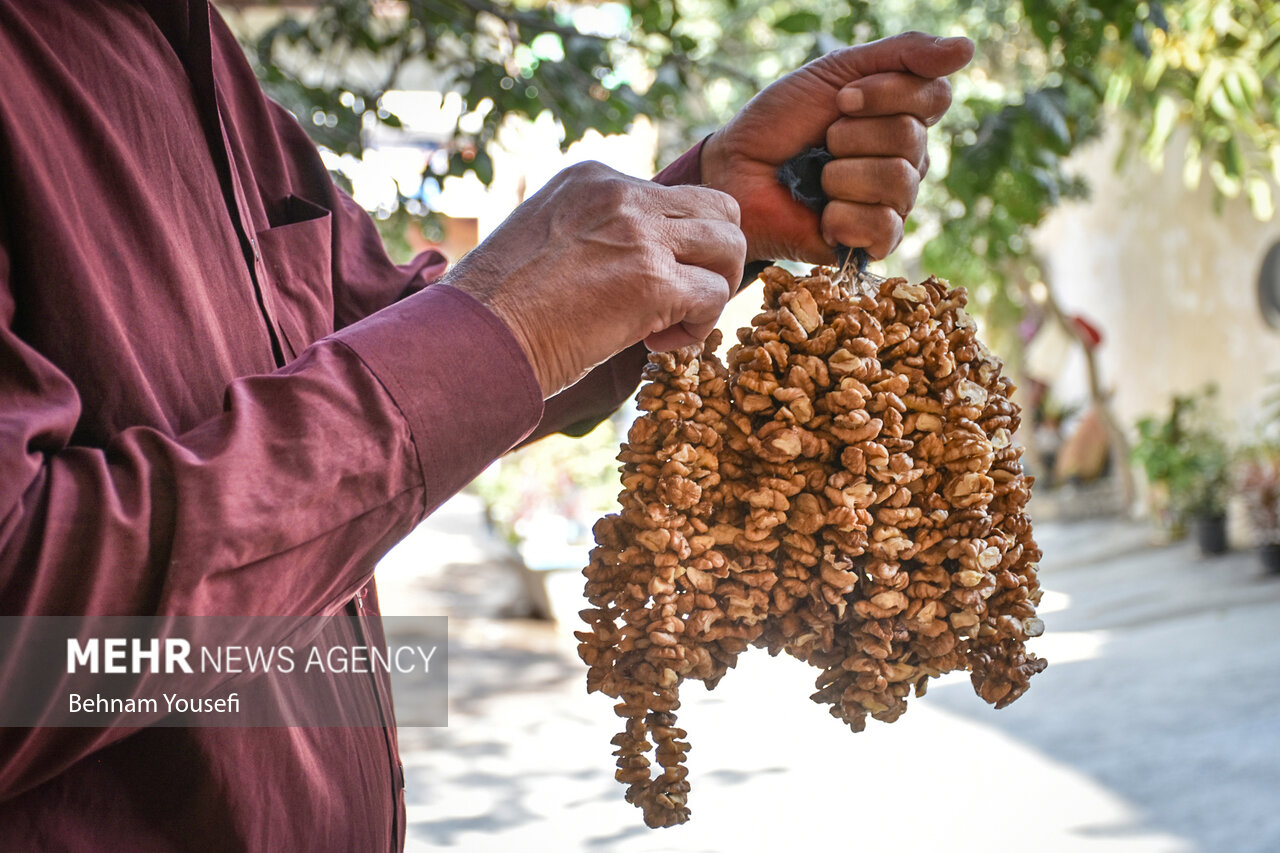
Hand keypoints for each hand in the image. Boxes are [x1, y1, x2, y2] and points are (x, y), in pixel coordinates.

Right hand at [443, 161, 744, 395]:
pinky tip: (656, 344)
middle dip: (713, 259)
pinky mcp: (653, 281)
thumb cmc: (499, 307)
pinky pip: (714, 297)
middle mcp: (620, 193)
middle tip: (681, 299)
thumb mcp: (547, 238)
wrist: (474, 339)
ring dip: (712, 290)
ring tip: (670, 323)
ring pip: (730, 246)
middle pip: (719, 209)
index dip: (675, 246)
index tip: (642, 284)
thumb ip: (597, 232)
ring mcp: (639, 234)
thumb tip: (638, 258)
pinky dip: (697, 328)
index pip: (674, 197)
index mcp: (593, 178)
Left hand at [701, 32, 973, 263]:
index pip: (934, 97)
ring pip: (900, 182)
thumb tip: (968, 47)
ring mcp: (890, 203)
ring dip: (844, 174)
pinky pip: (887, 227)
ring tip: (817, 179)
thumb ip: (900, 56)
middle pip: (912, 138)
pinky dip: (846, 216)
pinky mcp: (869, 242)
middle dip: (853, 135)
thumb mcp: (836, 72)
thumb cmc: (779, 122)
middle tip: (822, 142)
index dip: (886, 94)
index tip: (840, 99)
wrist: (734, 170)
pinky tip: (823, 213)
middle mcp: (906, 161)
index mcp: (903, 117)